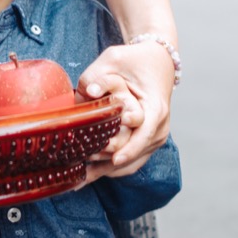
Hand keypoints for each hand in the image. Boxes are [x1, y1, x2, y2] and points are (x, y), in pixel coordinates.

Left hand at [79, 40, 173, 176]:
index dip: (130, 149)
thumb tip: (87, 91)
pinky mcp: (146, 142)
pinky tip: (87, 175)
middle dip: (108, 165)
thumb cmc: (136, 60)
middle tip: (81, 172)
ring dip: (106, 171)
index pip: (144, 135)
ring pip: (131, 164)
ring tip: (79, 178)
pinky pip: (129, 162)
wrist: (158, 62)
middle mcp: (159, 127)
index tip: (114, 159)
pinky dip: (109, 168)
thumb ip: (99, 76)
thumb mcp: (115, 58)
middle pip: (135, 155)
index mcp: (156, 108)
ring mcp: (155, 137)